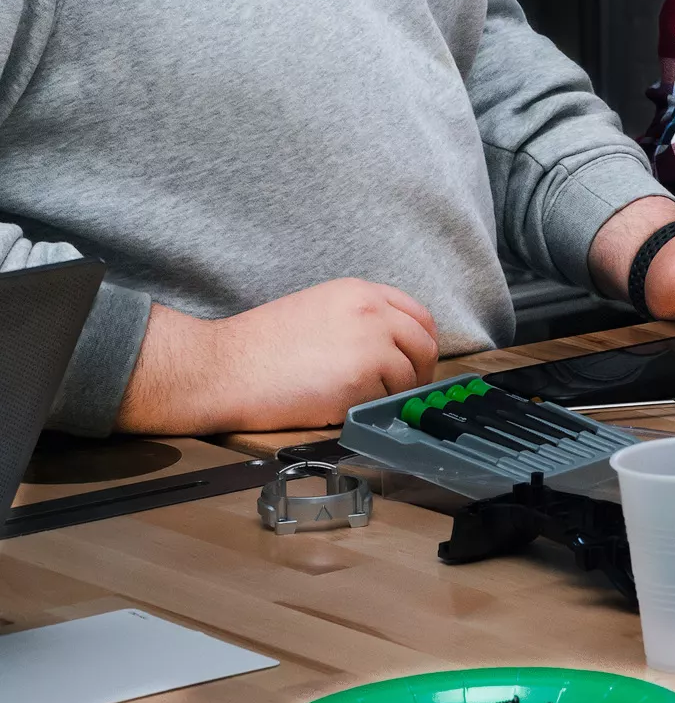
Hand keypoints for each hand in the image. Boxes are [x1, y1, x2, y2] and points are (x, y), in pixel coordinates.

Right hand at [118, 279, 440, 433]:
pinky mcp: (360, 381)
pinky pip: (383, 402)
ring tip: (359, 402)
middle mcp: (374, 313)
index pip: (419, 316)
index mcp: (363, 292)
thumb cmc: (259, 346)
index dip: (422, 343)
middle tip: (401, 393)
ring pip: (407, 379)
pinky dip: (370, 410)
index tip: (416, 362)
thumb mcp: (319, 308)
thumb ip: (360, 318)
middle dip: (418, 373)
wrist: (222, 367)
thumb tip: (391, 345)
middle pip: (424, 347)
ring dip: (391, 396)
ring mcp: (371, 346)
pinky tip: (342, 409)